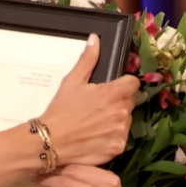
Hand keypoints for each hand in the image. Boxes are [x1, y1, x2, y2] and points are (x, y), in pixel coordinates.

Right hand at [40, 35, 139, 165]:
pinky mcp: (118, 147)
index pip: (134, 83)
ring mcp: (121, 131)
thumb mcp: (72, 81)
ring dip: (117, 119)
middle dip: (119, 101)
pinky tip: (97, 136)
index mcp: (113, 93)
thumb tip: (95, 39)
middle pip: (131, 102)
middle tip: (100, 106)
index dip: (124, 84)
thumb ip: (88, 59)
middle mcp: (122, 112)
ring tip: (97, 122)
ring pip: (127, 120)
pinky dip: (112, 137)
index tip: (113, 88)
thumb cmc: (61, 109)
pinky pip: (121, 138)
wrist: (52, 141)